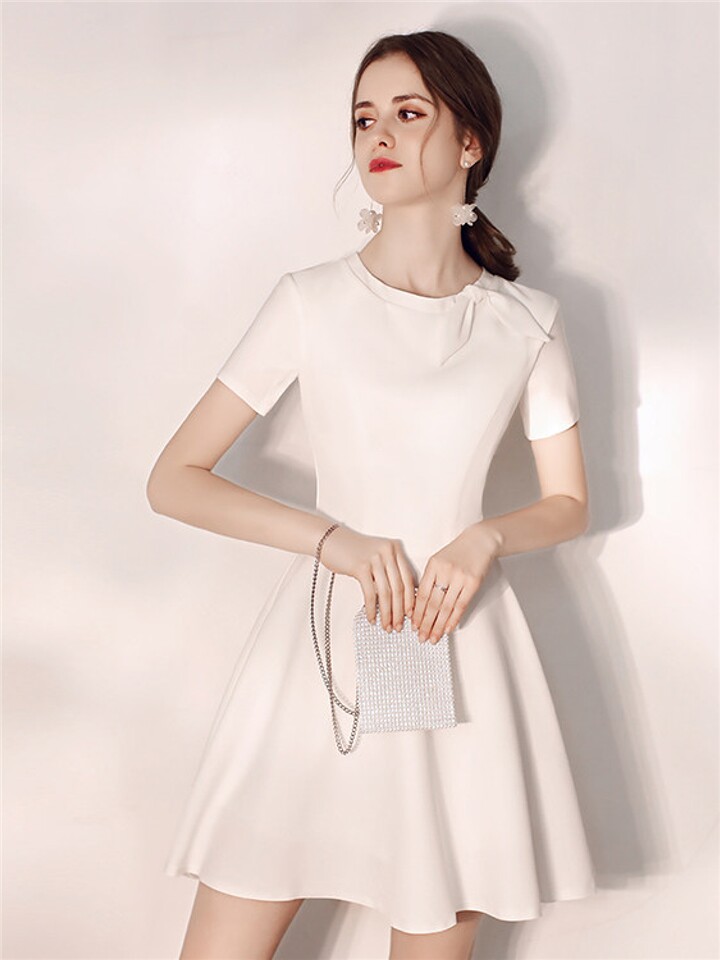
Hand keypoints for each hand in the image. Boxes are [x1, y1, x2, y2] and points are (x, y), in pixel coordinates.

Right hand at [319, 525, 416, 632]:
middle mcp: (387, 551)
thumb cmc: (353, 550)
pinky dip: (371, 609)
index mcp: (395, 548)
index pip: (409, 578)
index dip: (410, 600)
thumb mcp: (377, 554)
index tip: (410, 615)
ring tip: (386, 626)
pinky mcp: (360, 567)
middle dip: (400, 611)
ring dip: (387, 613)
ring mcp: (374, 559)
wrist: (330, 540)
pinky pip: (370, 593)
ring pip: (386, 593)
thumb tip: (401, 597)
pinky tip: (371, 618)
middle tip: (399, 626)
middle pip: (399, 587)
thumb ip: (390, 569)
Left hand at [411, 523, 501, 642]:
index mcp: (433, 565)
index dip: (417, 612)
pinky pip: (461, 605)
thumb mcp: (439, 560)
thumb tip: (420, 604)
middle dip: (425, 623)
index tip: (413, 625)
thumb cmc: (458, 552)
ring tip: (433, 638)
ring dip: (438, 625)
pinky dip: (454, 619)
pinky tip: (448, 629)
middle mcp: (445, 571)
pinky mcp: (473, 582)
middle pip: (432, 603)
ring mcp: (460, 577)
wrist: (480, 541)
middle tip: (421, 637)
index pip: (422, 594)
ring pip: (446, 607)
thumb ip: (430, 578)